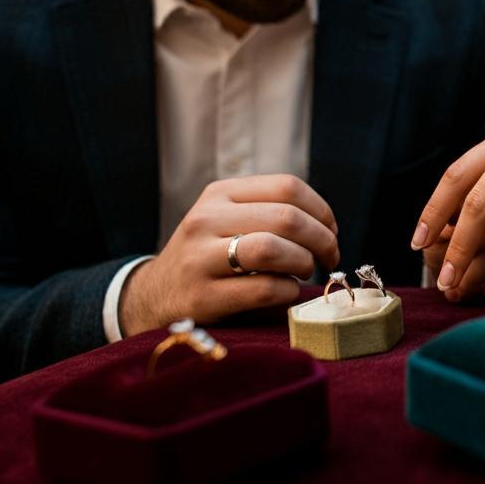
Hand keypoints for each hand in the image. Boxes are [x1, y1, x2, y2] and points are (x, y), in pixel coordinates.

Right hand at [120, 175, 338, 334]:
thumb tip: (328, 226)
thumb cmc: (208, 256)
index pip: (287, 186)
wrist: (153, 296)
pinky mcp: (201, 297)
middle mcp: (206, 219)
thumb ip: (268, 212)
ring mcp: (200, 258)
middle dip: (321, 239)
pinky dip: (287, 292)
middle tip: (330, 257)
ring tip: (305, 273)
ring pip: (272, 249)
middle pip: (286, 218)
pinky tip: (285, 292)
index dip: (321, 210)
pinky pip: (262, 290)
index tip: (332, 231)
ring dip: (303, 263)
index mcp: (220, 194)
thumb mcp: (226, 219)